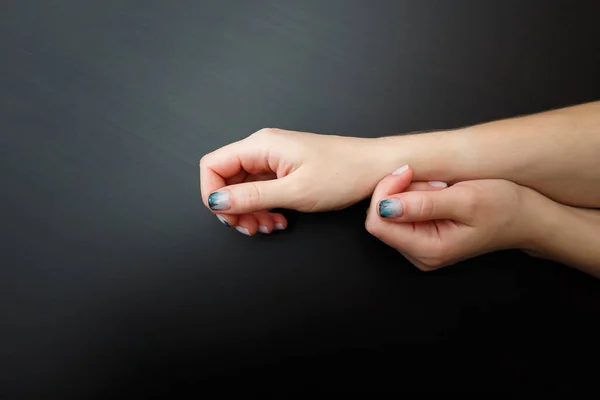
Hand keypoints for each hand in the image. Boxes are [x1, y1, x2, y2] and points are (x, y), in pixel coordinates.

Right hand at [200, 128, 389, 234]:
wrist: (375, 168)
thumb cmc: (344, 173)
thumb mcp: (294, 191)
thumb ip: (252, 197)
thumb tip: (216, 201)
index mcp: (261, 146)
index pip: (212, 165)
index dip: (211, 193)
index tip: (228, 217)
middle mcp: (263, 149)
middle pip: (226, 179)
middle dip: (234, 209)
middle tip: (252, 228)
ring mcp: (273, 160)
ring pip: (242, 189)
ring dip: (250, 212)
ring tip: (269, 227)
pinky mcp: (284, 170)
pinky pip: (261, 191)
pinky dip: (264, 209)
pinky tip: (279, 220)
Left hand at [365, 165, 540, 269]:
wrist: (528, 217)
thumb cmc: (505, 208)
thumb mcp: (466, 199)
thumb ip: (424, 204)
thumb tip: (385, 206)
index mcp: (428, 250)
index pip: (377, 222)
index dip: (386, 192)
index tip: (408, 170)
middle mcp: (419, 254)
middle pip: (381, 217)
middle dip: (400, 191)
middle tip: (434, 181)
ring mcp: (419, 247)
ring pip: (391, 212)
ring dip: (410, 192)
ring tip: (442, 188)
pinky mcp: (422, 237)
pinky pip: (404, 212)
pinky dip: (416, 196)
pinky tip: (439, 192)